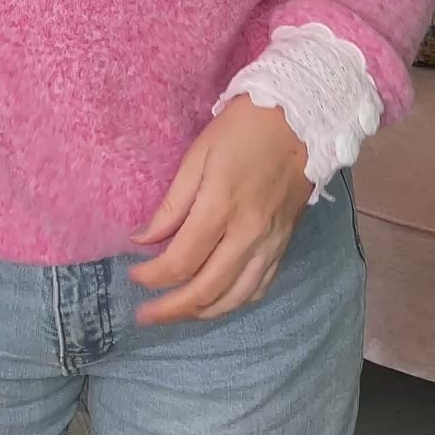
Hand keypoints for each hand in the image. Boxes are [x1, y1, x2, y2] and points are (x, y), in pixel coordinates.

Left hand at [129, 98, 311, 325]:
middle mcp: (248, 233)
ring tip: (175, 314)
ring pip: (235, 297)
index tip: (133, 275)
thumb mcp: (198, 154)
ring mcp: (270, 242)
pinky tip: (217, 300)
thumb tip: (143, 239)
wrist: (301, 118)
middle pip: (206, 290)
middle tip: (145, 315)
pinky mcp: (285, 243)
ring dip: (202, 312)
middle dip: (171, 309)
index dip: (152, 276)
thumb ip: (172, 203)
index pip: (181, 261)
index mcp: (221, 207)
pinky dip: (235, 301)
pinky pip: (260, 287)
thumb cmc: (243, 129)